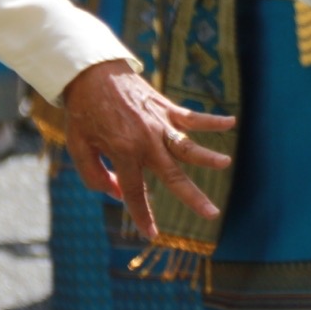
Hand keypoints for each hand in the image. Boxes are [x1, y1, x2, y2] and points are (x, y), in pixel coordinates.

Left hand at [60, 58, 235, 241]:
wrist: (91, 75)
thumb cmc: (83, 114)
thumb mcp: (78, 148)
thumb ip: (94, 174)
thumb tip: (118, 192)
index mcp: (123, 152)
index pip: (136, 192)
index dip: (143, 215)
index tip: (153, 234)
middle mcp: (146, 141)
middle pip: (173, 176)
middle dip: (193, 197)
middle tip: (213, 214)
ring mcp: (159, 123)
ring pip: (188, 146)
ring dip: (207, 157)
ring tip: (225, 164)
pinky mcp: (166, 108)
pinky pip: (193, 117)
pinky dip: (212, 120)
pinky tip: (232, 122)